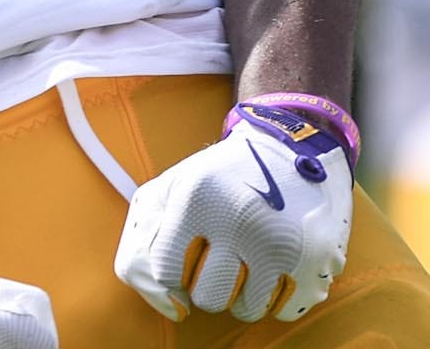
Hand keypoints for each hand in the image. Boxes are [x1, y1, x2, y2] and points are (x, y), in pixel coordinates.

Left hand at [114, 101, 353, 322]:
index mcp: (195, 200)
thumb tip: (169, 307)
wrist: (292, 148)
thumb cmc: (220, 178)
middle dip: (206, 283)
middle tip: (218, 255)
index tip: (182, 252)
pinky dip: (275, 297)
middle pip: (207, 298)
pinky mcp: (317, 261)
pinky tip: (274, 266)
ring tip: (246, 257)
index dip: (171, 269)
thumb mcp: (170, 188)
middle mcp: (240, 222)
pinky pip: (284, 312)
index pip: (164, 272)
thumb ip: (144, 244)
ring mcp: (282, 244)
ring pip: (246, 310)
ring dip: (241, 292)